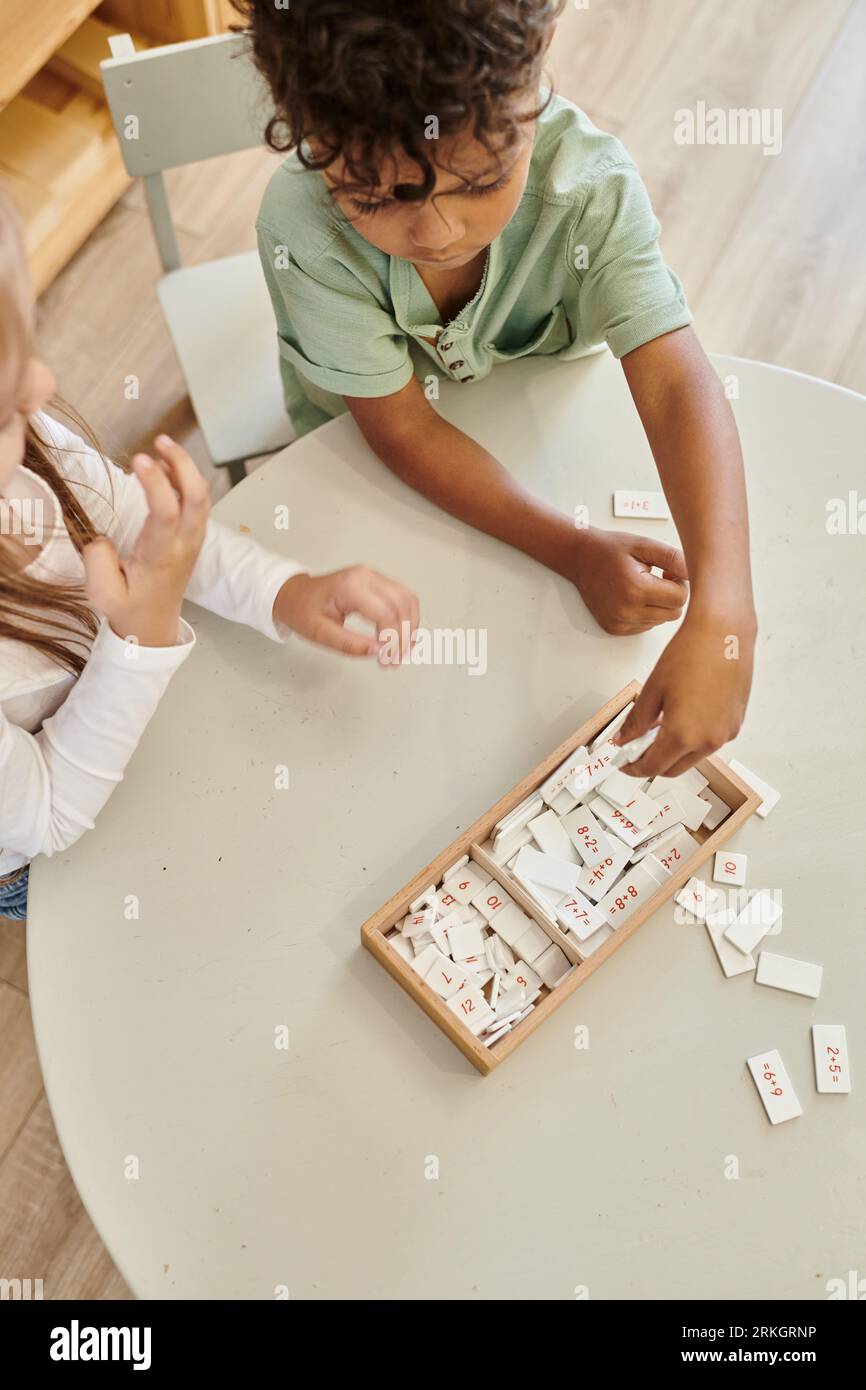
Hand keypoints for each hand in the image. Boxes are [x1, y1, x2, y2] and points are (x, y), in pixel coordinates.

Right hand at [83, 436, 208, 646]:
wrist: (152, 626)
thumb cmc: (127, 608)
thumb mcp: (102, 595)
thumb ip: (98, 563)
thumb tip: (102, 538)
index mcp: (162, 557)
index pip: (167, 513)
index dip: (156, 483)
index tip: (140, 459)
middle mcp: (183, 545)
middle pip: (197, 498)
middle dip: (183, 465)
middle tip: (160, 441)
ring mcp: (193, 540)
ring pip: (201, 497)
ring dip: (186, 468)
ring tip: (162, 445)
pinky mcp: (193, 537)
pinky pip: (198, 503)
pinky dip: (188, 479)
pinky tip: (170, 465)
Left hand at [274, 565, 419, 661]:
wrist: (295, 594)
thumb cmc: (302, 609)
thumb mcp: (319, 633)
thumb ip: (349, 644)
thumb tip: (377, 652)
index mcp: (351, 586)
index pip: (386, 614)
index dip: (392, 642)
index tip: (386, 661)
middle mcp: (366, 576)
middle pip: (402, 606)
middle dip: (403, 638)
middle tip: (394, 661)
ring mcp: (374, 576)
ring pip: (408, 600)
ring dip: (410, 628)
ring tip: (401, 652)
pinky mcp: (378, 582)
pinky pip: (403, 598)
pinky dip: (407, 619)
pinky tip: (402, 637)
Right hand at [564, 527, 688, 633]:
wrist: (580, 559)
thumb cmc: (612, 550)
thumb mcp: (645, 546)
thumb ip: (674, 558)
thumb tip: (696, 572)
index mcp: (636, 589)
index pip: (681, 598)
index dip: (680, 583)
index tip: (667, 571)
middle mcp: (626, 611)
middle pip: (674, 613)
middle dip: (672, 596)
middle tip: (658, 578)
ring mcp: (619, 622)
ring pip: (661, 621)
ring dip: (659, 605)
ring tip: (643, 586)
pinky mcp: (615, 628)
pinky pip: (645, 626)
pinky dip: (646, 613)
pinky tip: (633, 597)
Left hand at [613, 602, 756, 776]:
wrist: (724, 632)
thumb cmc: (692, 653)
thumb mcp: (653, 689)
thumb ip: (637, 721)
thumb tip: (624, 738)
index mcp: (684, 735)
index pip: (653, 767)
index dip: (634, 768)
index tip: (625, 762)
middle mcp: (709, 740)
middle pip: (674, 768)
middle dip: (653, 762)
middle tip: (636, 747)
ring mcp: (726, 733)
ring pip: (693, 756)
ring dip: (674, 750)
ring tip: (658, 726)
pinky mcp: (736, 723)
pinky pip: (709, 741)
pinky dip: (692, 738)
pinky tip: (681, 717)